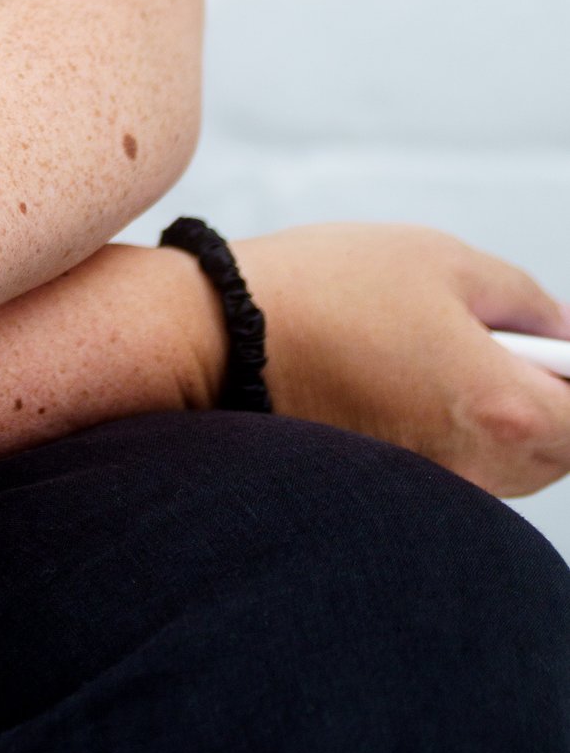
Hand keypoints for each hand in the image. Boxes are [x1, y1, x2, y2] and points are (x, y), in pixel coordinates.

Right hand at [235, 223, 569, 498]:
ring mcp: (433, 490)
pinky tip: (409, 382)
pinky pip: (458, 471)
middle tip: (516, 340)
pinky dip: (457, 432)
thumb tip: (564, 332)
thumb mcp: (439, 259)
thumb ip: (525, 298)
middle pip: (560, 451)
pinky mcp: (390, 492)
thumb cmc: (325, 290)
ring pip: (510, 466)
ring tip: (450, 356)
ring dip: (506, 417)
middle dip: (553, 397)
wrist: (218, 338)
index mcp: (504, 408)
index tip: (562, 347)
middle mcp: (477, 468)